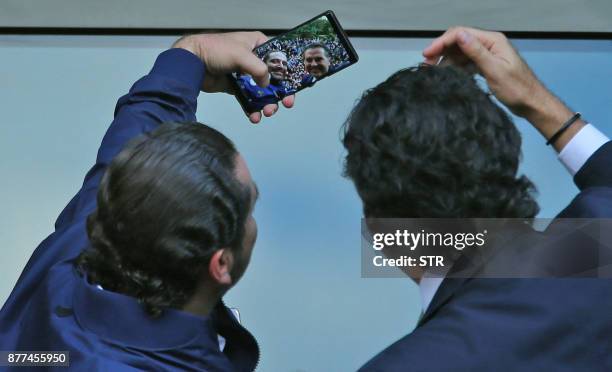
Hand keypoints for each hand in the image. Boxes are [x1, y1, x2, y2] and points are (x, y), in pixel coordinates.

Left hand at [173, 32, 294, 123]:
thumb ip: (258, 69)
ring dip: (266, 104)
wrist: (192, 63)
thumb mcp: (242, 55)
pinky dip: (252, 108)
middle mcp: (253, 59)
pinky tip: (254, 117)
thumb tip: (266, 84)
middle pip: (273, 79)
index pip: (279, 60)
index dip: (287, 75)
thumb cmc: (216, 51)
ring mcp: (244, 74)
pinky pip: (248, 99)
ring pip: (262, 92)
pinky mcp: (235, 86)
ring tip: (266, 113)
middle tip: (284, 105)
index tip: (292, 90)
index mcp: (258, 45)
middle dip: (279, 94)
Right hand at [423, 27, 581, 150]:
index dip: (441, 42)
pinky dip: (455, 67)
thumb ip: (476, 52)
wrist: (532, 104)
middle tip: (425, 64)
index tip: (426, 55)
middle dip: (441, 50)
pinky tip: (447, 75)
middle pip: (459, 41)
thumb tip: (459, 35)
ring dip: (445, 60)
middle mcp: (489, 44)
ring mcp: (487, 55)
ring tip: (432, 72)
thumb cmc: (518, 89)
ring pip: (460, 53)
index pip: (461, 34)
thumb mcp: (495, 70)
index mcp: (492, 41)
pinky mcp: (486, 66)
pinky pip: (466, 62)